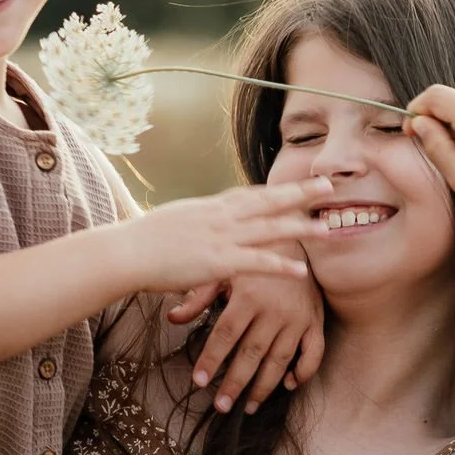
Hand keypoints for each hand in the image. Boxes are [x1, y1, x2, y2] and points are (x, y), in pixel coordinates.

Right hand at [122, 177, 330, 292]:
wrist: (126, 252)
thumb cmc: (141, 242)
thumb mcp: (172, 222)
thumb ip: (192, 222)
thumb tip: (195, 222)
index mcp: (209, 207)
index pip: (250, 195)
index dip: (276, 190)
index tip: (299, 185)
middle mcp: (220, 217)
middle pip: (268, 201)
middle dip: (300, 193)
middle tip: (328, 185)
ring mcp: (221, 237)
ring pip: (270, 228)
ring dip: (301, 227)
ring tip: (329, 227)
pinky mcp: (218, 261)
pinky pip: (257, 262)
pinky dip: (281, 265)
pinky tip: (302, 270)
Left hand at [167, 264, 324, 412]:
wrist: (295, 240)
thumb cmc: (251, 258)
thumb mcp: (223, 272)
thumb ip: (198, 298)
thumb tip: (172, 318)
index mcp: (248, 297)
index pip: (225, 335)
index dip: (211, 360)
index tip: (198, 382)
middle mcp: (273, 310)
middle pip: (251, 354)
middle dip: (235, 383)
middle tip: (221, 406)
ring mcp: (296, 318)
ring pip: (279, 360)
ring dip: (264, 387)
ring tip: (248, 406)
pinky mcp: (315, 321)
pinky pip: (313, 352)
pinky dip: (303, 371)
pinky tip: (289, 384)